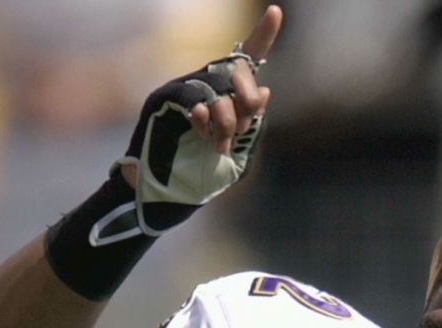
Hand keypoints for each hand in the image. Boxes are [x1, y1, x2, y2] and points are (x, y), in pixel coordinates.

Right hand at [121, 5, 282, 186]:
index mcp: (227, 96)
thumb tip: (266, 90)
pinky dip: (203, 116)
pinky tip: (200, 131)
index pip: (247, 59)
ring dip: (225, 120)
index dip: (263, 34)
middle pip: (238, 70)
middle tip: (243, 128)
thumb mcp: (241, 151)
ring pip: (217, 87)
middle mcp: (207, 86)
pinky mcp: (164, 100)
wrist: (170, 195)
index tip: (276, 11)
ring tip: (218, 144)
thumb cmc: (205, 176)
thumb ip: (253, 122)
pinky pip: (193, 96)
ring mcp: (185, 91)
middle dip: (248, 100)